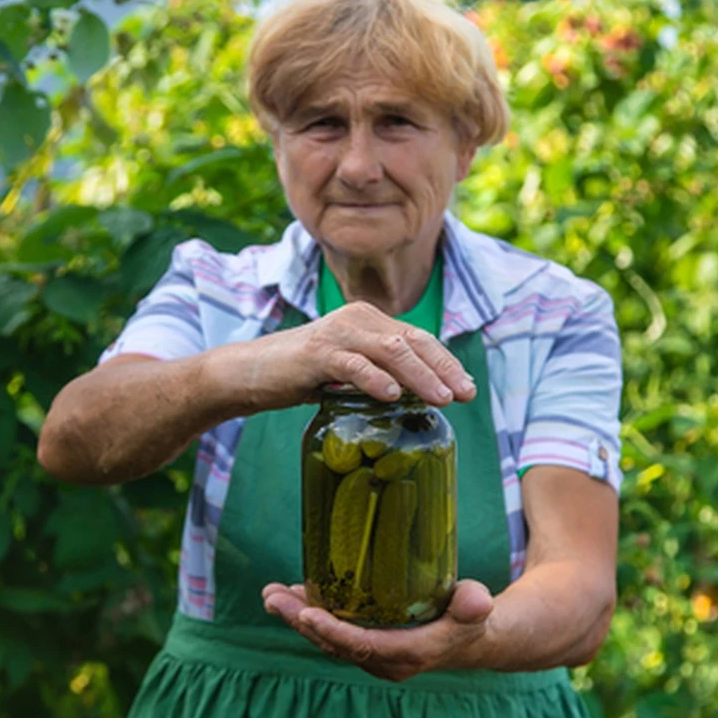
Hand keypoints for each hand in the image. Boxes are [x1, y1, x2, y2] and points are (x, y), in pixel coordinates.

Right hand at [230, 301, 476, 411]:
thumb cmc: (302, 374)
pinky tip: (392, 396)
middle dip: (443, 368)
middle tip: (465, 395)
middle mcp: (358, 319)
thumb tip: (422, 395)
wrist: (250, 372)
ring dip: (420, 375)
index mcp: (369, 320)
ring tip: (441, 398)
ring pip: (390, 350)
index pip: (419, 339)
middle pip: (413, 341)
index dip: (447, 362)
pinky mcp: (317, 353)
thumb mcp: (349, 371)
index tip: (468, 389)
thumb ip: (380, 373)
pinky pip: (353, 364)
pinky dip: (375, 379)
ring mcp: (337, 333)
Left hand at [261, 580, 493, 681]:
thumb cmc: (472, 618)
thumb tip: (477, 602)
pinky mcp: (366, 644)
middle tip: (272, 597)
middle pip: (334, 644)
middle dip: (300, 621)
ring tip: (271, 594)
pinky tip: (292, 595)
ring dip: (297, 618)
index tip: (307, 613)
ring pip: (328, 639)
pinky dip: (310, 615)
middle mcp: (384, 660)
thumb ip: (473, 604)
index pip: (363, 646)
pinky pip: (333, 633)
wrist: (470, 637)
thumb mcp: (475, 608)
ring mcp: (372, 654)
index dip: (333, 631)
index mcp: (408, 652)